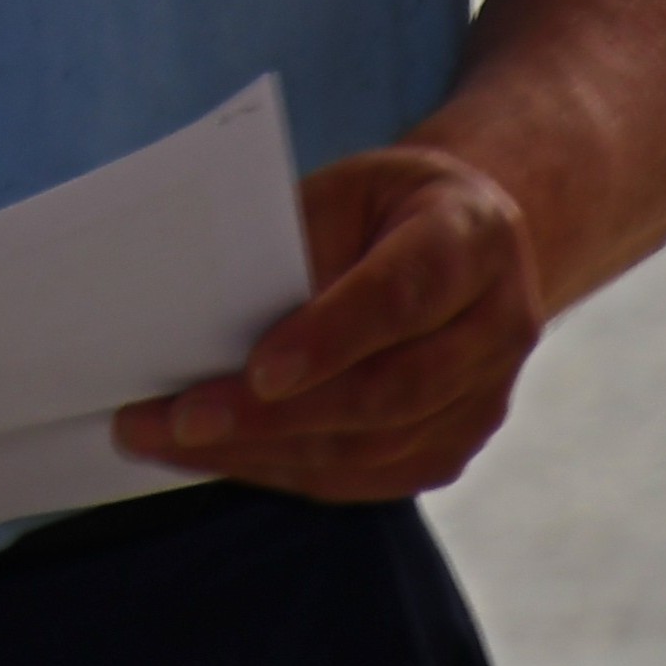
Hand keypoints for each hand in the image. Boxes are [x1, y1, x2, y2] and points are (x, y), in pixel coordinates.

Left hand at [113, 145, 546, 502]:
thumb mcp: (343, 190)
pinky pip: (370, 475)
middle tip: (179, 420)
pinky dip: (289, 469)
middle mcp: (495, 327)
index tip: (258, 371)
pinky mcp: (455, 446)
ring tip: (170, 442)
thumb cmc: (384, 206)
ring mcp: (483, 398)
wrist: (469, 242)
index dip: (332, 337)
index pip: (401, 296)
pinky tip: (222, 457)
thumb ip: (295, 244)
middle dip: (275, 415)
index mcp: (470, 239)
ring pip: (374, 448)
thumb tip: (208, 313)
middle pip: (386, 389)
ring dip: (264, 452)